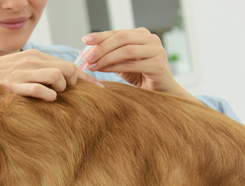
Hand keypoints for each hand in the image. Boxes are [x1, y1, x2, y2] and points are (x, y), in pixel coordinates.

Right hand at [0, 49, 103, 101]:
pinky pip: (38, 89)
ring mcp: (21, 72)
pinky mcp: (12, 85)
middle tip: (67, 96)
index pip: (70, 65)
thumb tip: (67, 83)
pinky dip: (47, 95)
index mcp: (35, 57)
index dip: (88, 80)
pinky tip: (46, 100)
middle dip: (74, 85)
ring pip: (57, 77)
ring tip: (53, 97)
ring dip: (61, 90)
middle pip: (68, 70)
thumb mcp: (21, 71)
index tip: (100, 93)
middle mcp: (30, 61)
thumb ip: (41, 73)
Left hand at [81, 28, 197, 101]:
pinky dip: (114, 67)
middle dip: (101, 47)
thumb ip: (108, 55)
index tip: (85, 40)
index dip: (101, 36)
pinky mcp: (158, 65)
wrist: (160, 93)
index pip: (118, 32)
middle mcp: (151, 39)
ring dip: (106, 58)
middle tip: (86, 57)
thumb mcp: (121, 63)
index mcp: (142, 34)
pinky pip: (132, 64)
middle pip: (122, 38)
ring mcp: (157, 51)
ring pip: (126, 50)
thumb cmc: (140, 76)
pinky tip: (103, 70)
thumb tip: (84, 52)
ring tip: (92, 65)